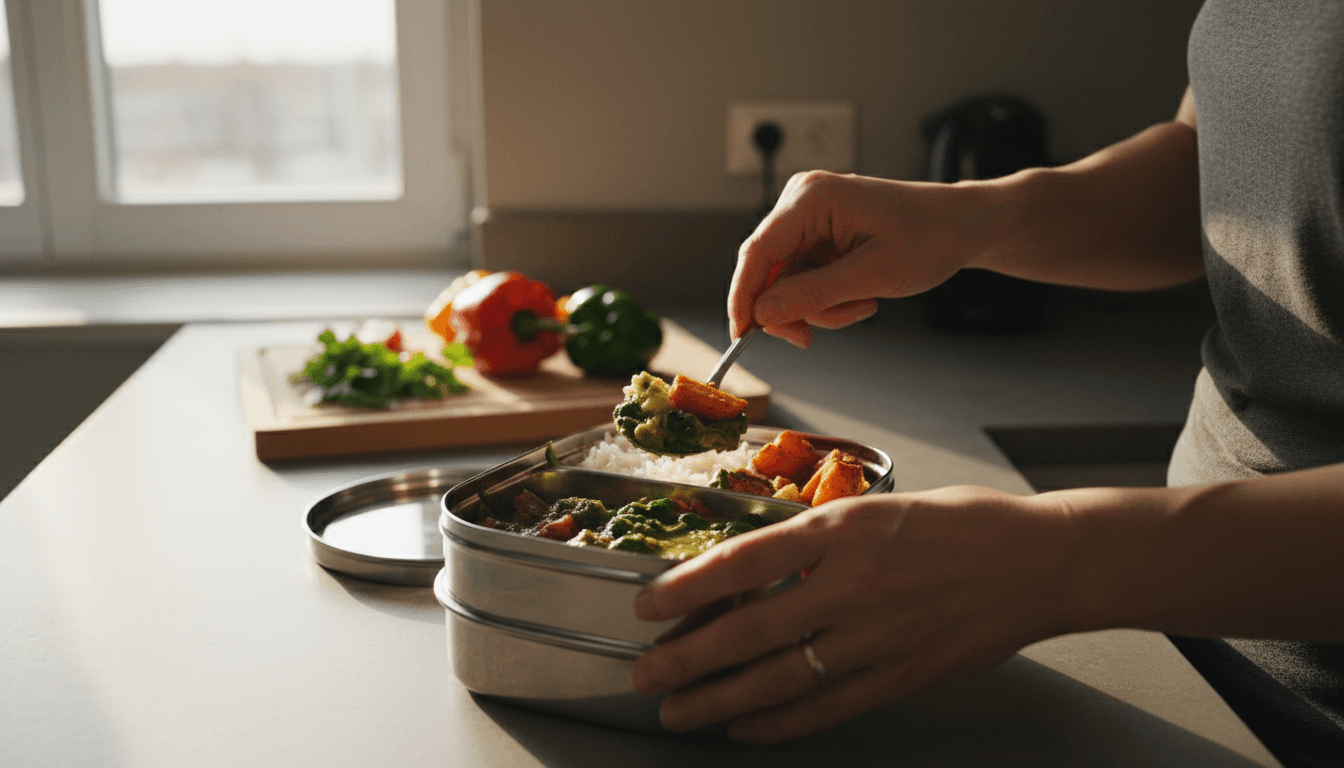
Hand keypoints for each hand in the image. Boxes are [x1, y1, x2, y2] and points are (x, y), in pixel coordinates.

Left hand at [629, 486, 1072, 742]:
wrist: (1038, 561)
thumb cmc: (961, 524)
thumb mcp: (876, 508)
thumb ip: (815, 540)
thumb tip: (750, 569)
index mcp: (841, 532)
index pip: (742, 562)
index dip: (686, 587)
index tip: (647, 605)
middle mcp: (852, 586)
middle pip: (749, 631)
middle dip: (686, 659)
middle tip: (646, 675)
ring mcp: (876, 638)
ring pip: (779, 679)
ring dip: (718, 700)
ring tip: (678, 712)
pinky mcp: (900, 677)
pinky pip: (826, 708)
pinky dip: (779, 723)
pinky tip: (745, 728)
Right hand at [729, 171, 993, 346]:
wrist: (962, 226)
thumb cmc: (930, 237)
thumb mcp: (872, 275)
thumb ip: (813, 294)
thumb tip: (762, 314)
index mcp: (812, 197)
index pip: (757, 251)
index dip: (743, 296)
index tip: (741, 336)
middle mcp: (802, 201)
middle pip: (767, 270)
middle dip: (793, 308)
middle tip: (811, 338)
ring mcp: (809, 218)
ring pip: (786, 282)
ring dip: (819, 307)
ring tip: (862, 305)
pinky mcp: (818, 235)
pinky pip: (803, 279)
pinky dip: (827, 299)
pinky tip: (860, 296)